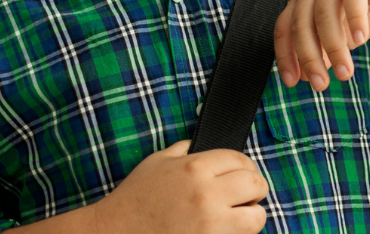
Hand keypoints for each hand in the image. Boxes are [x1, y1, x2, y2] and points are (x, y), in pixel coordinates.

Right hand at [90, 140, 266, 233]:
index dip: (245, 167)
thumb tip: (202, 144)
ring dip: (251, 216)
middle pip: (256, 184)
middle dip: (255, 189)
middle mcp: (207, 193)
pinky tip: (225, 230)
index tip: (242, 175)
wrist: (113, 233)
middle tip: (246, 195)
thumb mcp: (157, 162)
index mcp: (195, 167)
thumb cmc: (133, 199)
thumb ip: (185, 150)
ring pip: (256, 217)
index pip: (241, 159)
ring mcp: (210, 223)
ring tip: (239, 216)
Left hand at [274, 0, 369, 90]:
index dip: (286, 57)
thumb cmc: (367, 5)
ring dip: (334, 47)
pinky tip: (361, 39)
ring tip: (346, 72)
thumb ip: (324, 51)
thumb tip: (305, 77)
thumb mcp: (343, 34)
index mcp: (303, 0)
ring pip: (325, 14)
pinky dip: (354, 18)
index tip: (293, 82)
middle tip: (321, 85)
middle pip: (302, 25)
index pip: (285, 30)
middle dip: (310, 58)